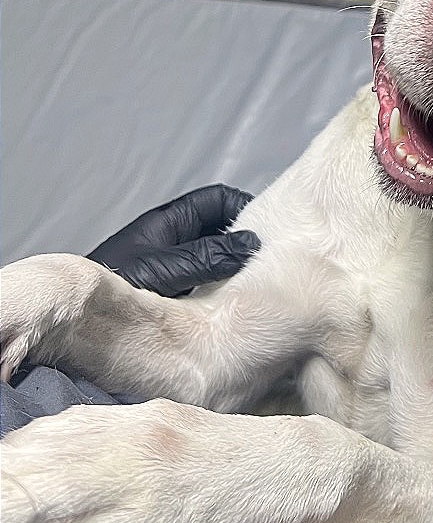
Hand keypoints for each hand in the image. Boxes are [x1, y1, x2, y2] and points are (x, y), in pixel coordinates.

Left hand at [87, 185, 259, 296]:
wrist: (73, 323)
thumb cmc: (107, 291)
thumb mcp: (162, 270)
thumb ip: (206, 257)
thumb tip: (252, 243)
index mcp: (169, 223)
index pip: (218, 199)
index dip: (245, 208)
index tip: (269, 231)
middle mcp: (173, 240)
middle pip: (222, 228)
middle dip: (245, 240)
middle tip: (270, 261)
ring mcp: (173, 266)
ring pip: (217, 256)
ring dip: (235, 268)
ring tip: (256, 284)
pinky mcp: (173, 292)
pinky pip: (207, 281)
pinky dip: (223, 289)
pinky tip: (232, 306)